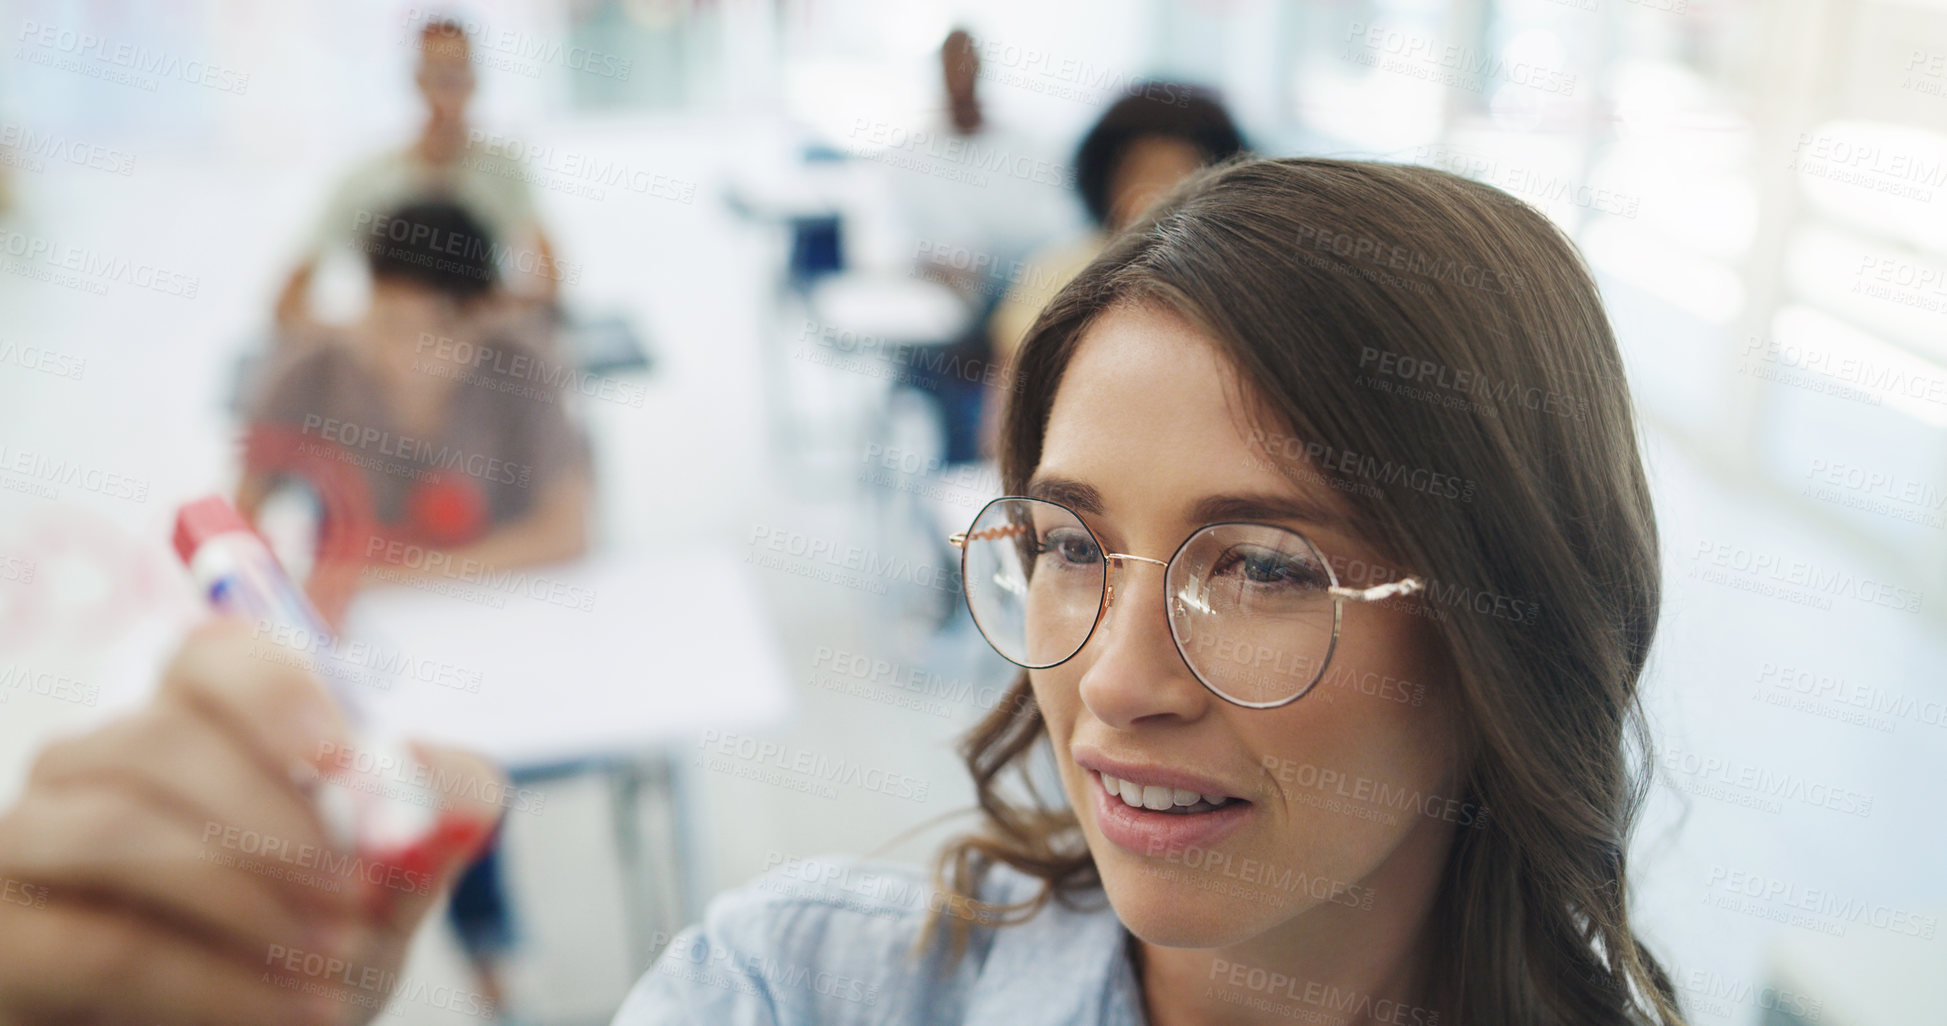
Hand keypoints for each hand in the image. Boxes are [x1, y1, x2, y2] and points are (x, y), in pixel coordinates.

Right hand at [0, 618, 506, 1025]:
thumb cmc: (306, 950)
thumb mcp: (391, 888)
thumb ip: (434, 823)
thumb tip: (451, 786)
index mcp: (198, 727)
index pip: (213, 655)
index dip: (276, 693)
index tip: (343, 761)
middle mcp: (99, 766)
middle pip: (162, 738)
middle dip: (277, 819)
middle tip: (360, 894)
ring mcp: (33, 846)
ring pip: (116, 828)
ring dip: (244, 895)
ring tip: (335, 960)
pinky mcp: (8, 943)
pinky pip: (98, 942)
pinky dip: (210, 981)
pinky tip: (286, 1011)